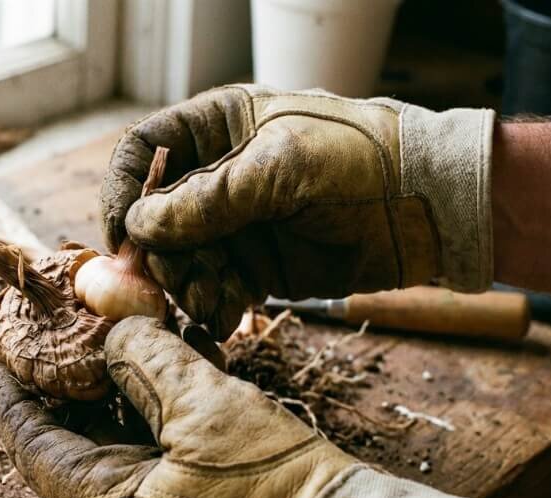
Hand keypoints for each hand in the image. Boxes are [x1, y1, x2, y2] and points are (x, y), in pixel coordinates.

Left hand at [0, 316, 498, 497]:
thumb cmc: (277, 487)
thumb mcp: (205, 407)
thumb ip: (148, 358)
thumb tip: (113, 325)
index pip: (34, 448)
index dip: (9, 397)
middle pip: (71, 450)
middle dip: (62, 391)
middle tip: (54, 338)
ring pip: (115, 455)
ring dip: (111, 401)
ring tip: (106, 345)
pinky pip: (153, 465)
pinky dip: (150, 421)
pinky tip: (164, 376)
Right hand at [100, 86, 495, 338]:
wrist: (428, 207)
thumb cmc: (359, 160)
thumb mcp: (280, 168)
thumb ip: (208, 199)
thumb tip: (139, 229)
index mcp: (217, 128)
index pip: (142, 152)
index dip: (122, 192)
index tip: (123, 239)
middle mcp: (217, 177)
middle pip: (153, 220)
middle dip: (159, 256)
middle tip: (175, 284)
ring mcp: (235, 225)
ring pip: (179, 262)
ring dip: (186, 287)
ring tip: (213, 302)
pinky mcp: (255, 268)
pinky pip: (213, 291)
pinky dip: (213, 307)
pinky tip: (229, 316)